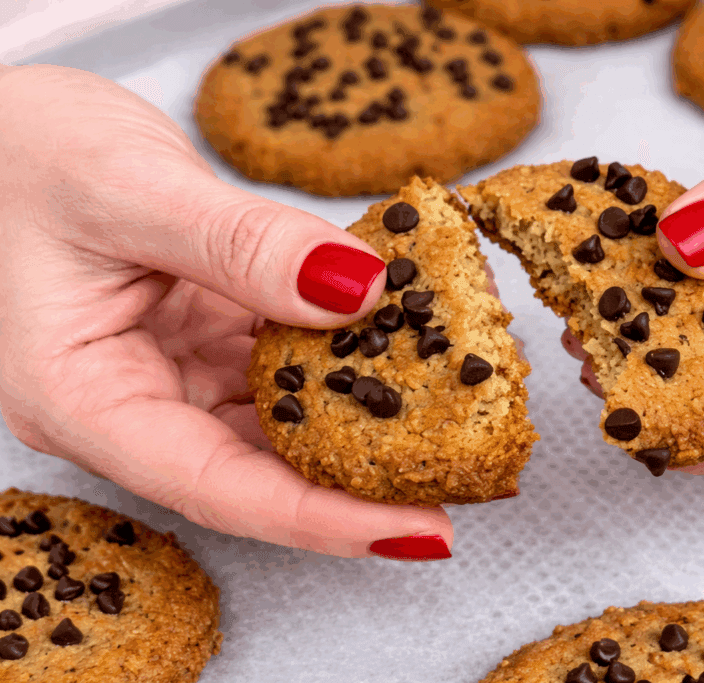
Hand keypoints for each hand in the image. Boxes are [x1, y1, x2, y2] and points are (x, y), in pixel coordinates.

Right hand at [0, 65, 451, 559]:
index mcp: (85, 399)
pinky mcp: (205, 333)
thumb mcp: (126, 189)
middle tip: (462, 479)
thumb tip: (360, 289)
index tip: (418, 529)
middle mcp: (134, 402)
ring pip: (281, 418)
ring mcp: (171, 369)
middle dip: (362, 481)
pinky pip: (284, 358)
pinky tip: (400, 341)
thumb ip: (243, 245)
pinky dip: (341, 350)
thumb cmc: (14, 153)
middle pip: (260, 470)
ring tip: (451, 417)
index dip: (325, 517)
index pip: (220, 487)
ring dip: (363, 416)